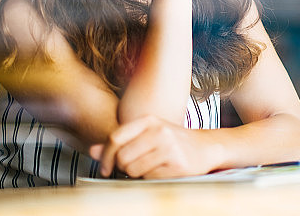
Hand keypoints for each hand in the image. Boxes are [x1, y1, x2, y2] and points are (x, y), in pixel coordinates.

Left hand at [91, 115, 214, 178]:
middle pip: (122, 157)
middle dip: (123, 168)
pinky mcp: (177, 165)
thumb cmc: (172, 141)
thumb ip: (120, 142)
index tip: (105, 168)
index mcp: (149, 120)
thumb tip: (93, 151)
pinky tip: (163, 171)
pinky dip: (152, 179)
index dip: (106, 156)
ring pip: (133, 170)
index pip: (115, 137)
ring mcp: (169, 147)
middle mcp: (159, 130)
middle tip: (133, 167)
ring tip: (150, 167)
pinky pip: (150, 178)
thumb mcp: (146, 135)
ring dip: (137, 174)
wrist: (206, 147)